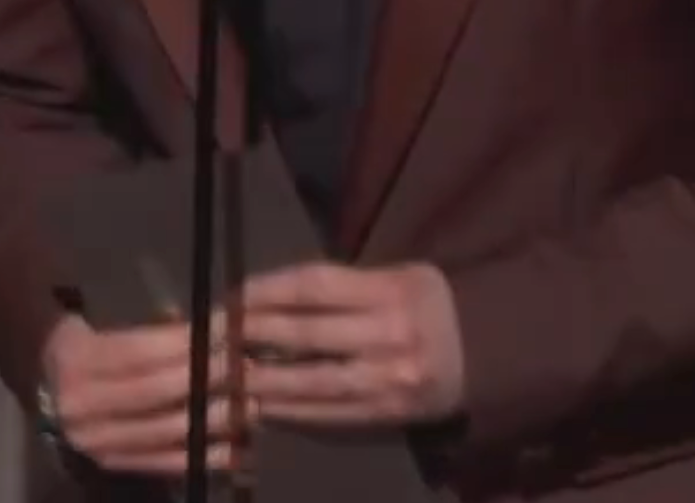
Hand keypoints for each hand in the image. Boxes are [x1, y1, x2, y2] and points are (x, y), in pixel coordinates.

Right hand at [37, 313, 252, 477]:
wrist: (48, 387)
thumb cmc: (88, 347)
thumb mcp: (108, 328)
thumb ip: (153, 330)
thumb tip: (209, 328)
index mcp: (77, 361)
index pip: (138, 352)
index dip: (184, 342)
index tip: (224, 330)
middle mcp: (79, 406)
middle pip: (154, 391)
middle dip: (204, 376)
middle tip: (243, 365)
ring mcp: (94, 440)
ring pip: (163, 429)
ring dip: (211, 417)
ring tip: (247, 402)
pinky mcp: (110, 463)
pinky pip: (163, 462)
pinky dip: (201, 456)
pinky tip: (234, 448)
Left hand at [236, 262, 466, 428]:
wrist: (485, 353)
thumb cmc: (431, 304)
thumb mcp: (398, 277)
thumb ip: (344, 287)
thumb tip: (272, 296)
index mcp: (391, 292)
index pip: (316, 287)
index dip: (267, 290)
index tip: (232, 295)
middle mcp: (388, 337)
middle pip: (305, 335)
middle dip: (249, 335)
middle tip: (209, 335)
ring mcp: (385, 382)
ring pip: (309, 382)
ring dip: (259, 380)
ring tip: (222, 374)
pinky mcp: (383, 417)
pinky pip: (326, 414)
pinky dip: (287, 410)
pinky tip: (258, 404)